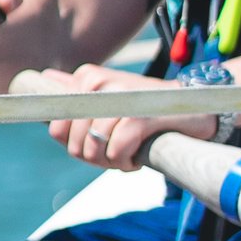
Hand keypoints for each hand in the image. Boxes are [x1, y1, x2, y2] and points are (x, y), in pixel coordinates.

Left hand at [20, 62, 216, 170]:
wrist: (196, 107)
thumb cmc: (148, 108)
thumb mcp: (111, 96)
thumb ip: (78, 91)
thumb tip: (44, 77)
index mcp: (86, 78)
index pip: (56, 127)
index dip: (74, 146)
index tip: (96, 147)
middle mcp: (97, 83)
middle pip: (73, 143)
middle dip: (94, 159)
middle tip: (116, 154)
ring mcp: (118, 98)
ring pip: (93, 149)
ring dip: (112, 163)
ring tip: (129, 154)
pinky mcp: (139, 116)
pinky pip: (115, 151)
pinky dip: (125, 162)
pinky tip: (137, 158)